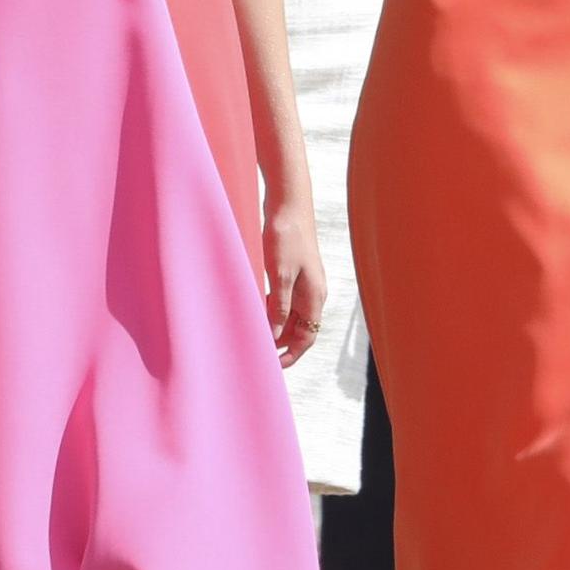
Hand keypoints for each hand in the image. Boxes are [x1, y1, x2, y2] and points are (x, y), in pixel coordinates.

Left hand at [263, 191, 326, 368]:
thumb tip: (275, 334)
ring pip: (292, 315)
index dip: (291, 354)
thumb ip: (278, 306)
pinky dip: (274, 309)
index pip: (307, 337)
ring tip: (255, 333)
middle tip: (260, 354)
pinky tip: (257, 308)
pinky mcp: (295, 270)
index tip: (273, 366)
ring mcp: (305, 281)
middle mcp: (313, 292)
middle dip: (283, 344)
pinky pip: (286, 300)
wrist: (289, 203)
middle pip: (300, 329)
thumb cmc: (286, 236)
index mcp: (314, 296)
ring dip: (276, 326)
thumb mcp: (280, 274)